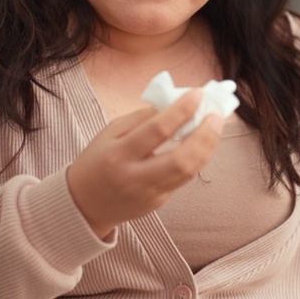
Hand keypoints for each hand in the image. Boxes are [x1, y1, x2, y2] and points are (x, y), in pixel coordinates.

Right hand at [67, 89, 222, 237]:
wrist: (83, 204)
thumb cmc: (96, 161)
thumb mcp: (110, 133)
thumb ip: (140, 119)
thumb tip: (173, 104)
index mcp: (118, 154)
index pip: (157, 130)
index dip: (181, 111)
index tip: (197, 94)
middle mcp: (134, 177)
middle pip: (181, 159)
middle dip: (204, 135)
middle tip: (215, 116)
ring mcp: (148, 194)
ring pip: (188, 172)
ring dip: (207, 148)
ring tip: (213, 128)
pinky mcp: (157, 203)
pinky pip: (181, 180)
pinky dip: (194, 160)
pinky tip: (200, 145)